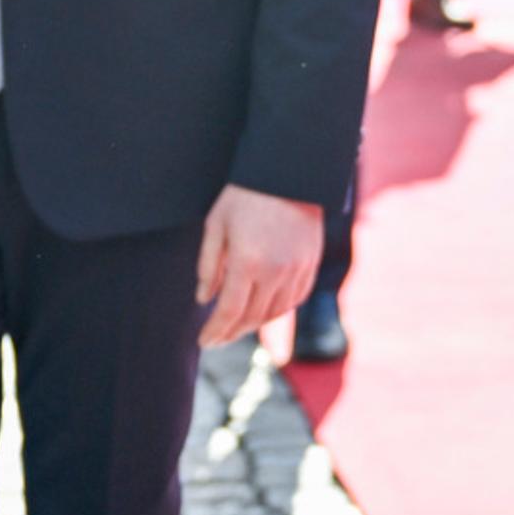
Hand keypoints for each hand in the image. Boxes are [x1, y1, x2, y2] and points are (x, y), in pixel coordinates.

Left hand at [193, 185, 322, 346]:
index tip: (204, 342)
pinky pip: (294, 299)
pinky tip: (264, 312)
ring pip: (274, 313)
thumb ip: (208, 265)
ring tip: (236, 327)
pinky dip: (277, 311)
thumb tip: (203, 299)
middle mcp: (275, 271)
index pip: (229, 311)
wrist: (288, 172)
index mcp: (247, 262)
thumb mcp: (216, 225)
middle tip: (216, 338)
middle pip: (251, 317)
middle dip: (231, 332)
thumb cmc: (245, 195)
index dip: (215, 331)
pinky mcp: (310, 264)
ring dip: (253, 324)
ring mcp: (296, 269)